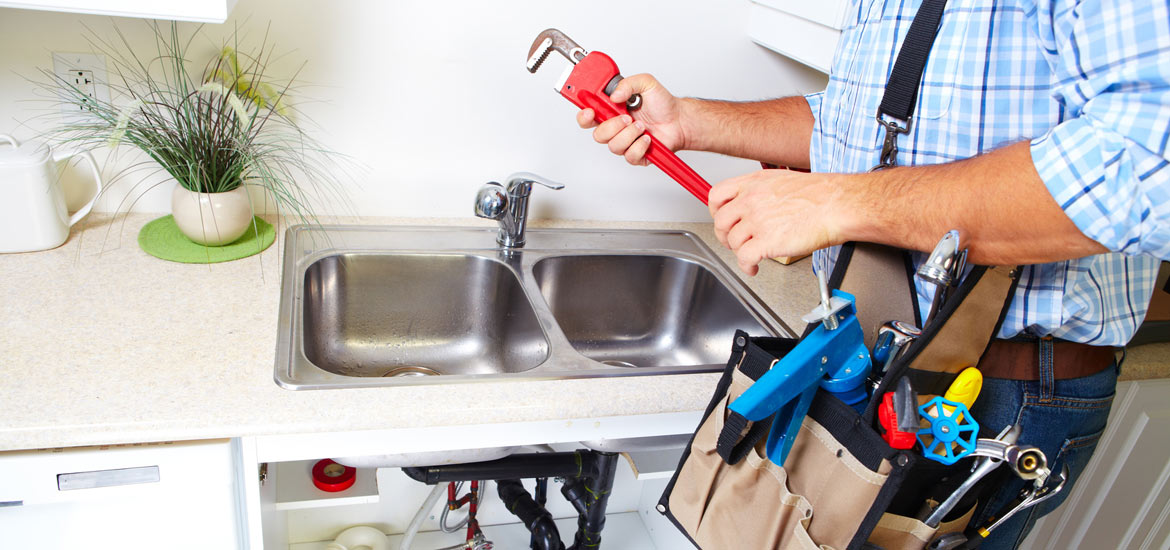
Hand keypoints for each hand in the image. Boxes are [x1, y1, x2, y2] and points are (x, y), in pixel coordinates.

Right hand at [576, 74, 686, 165]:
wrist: (679, 121)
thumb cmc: (663, 104)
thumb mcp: (646, 83)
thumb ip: (629, 83)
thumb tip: (614, 95)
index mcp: (612, 110)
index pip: (589, 116)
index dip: (584, 116)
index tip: (590, 111)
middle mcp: (615, 128)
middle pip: (598, 135)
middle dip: (612, 126)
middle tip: (627, 117)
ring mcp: (624, 142)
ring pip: (614, 146)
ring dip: (630, 134)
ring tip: (642, 126)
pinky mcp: (634, 154)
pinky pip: (629, 155)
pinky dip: (640, 146)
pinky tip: (647, 138)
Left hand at [709, 170, 843, 274]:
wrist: (837, 204)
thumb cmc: (820, 195)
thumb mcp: (781, 181)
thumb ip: (761, 191)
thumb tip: (751, 203)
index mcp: (754, 183)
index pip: (717, 195)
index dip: (716, 211)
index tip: (722, 220)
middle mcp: (751, 200)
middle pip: (721, 222)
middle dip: (726, 236)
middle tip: (734, 242)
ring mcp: (757, 220)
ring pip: (733, 242)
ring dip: (740, 252)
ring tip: (752, 255)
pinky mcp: (766, 241)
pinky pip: (744, 258)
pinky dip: (747, 266)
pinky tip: (754, 267)